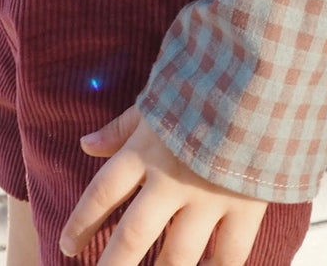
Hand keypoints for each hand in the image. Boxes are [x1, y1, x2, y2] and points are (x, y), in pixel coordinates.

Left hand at [59, 107, 266, 265]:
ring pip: (177, 255)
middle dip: (113, 264)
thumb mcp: (154, 102)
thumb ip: (121, 129)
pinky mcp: (245, 208)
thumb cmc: (200, 89)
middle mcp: (170, 180)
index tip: (67, 245)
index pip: (101, 195)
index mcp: (144, 151)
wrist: (258, 79)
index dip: (81, 223)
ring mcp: (208, 198)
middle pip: (133, 235)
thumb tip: (85, 145)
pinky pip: (229, 256)